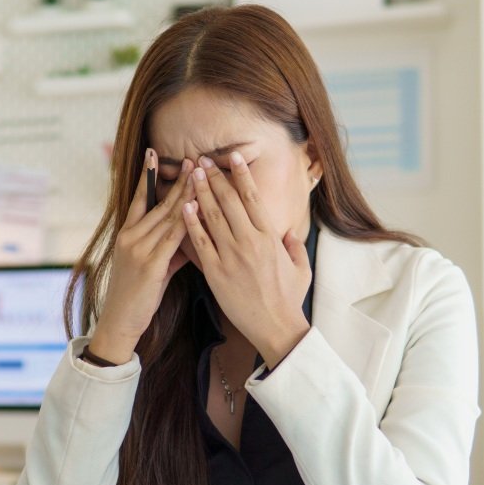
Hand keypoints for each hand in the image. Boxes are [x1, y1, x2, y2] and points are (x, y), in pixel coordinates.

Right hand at [90, 149, 194, 363]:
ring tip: (200, 175)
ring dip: (186, 194)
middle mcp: (130, 237)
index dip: (146, 176)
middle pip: (158, 203)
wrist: (120, 321)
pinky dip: (186, 222)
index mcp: (127, 234)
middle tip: (192, 158)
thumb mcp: (153, 266)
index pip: (138, 198)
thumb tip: (190, 234)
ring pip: (167, 216)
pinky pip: (172, 239)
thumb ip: (170, 248)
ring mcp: (138, 250)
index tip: (153, 154)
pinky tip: (197, 208)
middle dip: (178, 180)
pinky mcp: (149, 265)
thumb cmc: (138, 295)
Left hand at [182, 151, 310, 367]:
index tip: (232, 157)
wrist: (275, 327)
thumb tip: (289, 233)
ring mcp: (232, 256)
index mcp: (270, 237)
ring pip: (212, 216)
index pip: (253, 197)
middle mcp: (250, 241)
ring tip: (190, 174)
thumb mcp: (301, 268)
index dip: (241, 174)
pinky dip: (191, 223)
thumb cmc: (288, 299)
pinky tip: (183, 207)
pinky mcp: (216, 273)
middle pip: (229, 201)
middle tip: (202, 160)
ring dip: (200, 192)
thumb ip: (294, 246)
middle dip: (214, 177)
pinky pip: (200, 243)